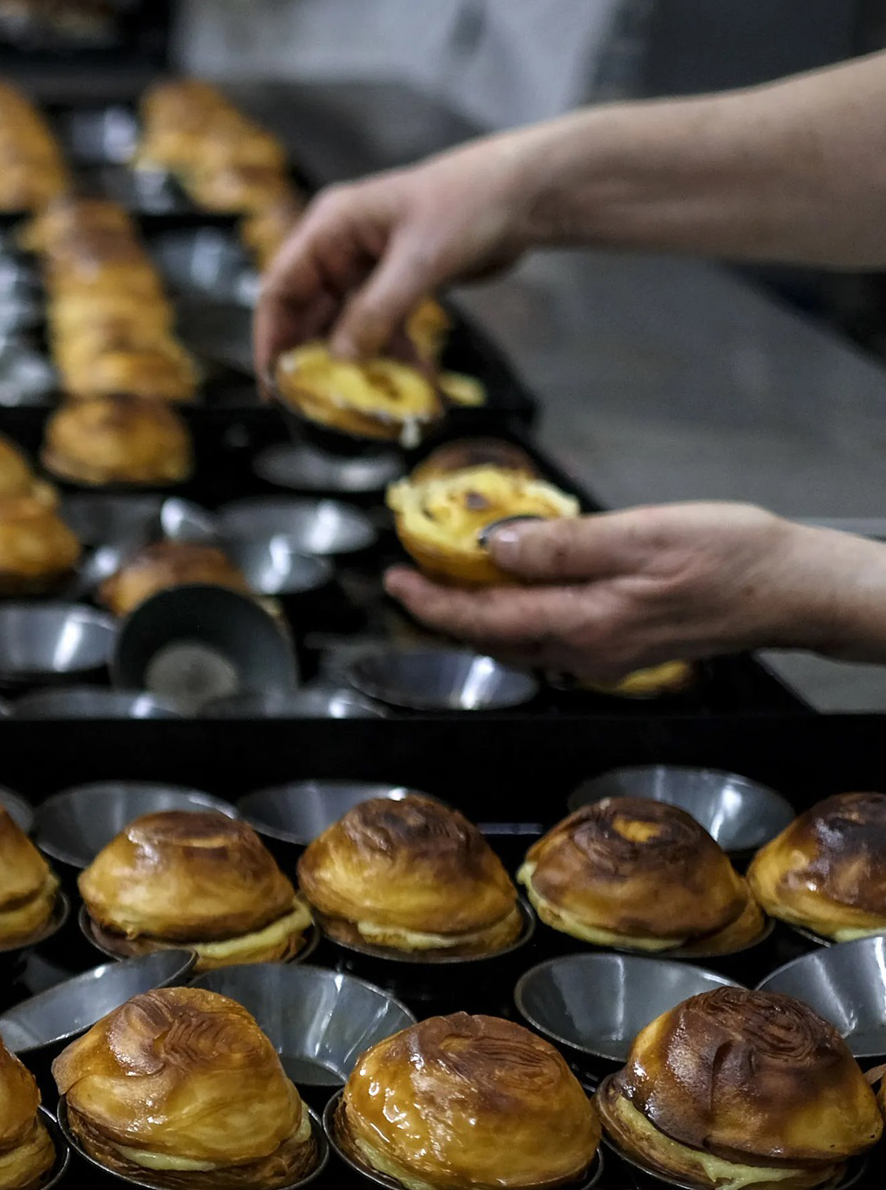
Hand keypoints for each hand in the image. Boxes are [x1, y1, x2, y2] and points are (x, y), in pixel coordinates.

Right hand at [252, 131, 552, 376]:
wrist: (528, 191)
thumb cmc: (471, 204)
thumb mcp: (421, 260)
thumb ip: (377, 311)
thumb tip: (342, 360)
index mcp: (331, 227)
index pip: (279, 287)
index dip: (271, 337)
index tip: (274, 383)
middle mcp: (341, 246)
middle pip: (308, 311)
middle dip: (313, 357)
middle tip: (316, 403)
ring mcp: (369, 265)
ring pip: (345, 324)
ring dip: (358, 361)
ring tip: (369, 400)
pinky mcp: (397, 281)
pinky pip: (381, 326)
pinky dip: (392, 353)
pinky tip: (412, 382)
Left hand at [382, 504, 885, 674]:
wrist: (795, 589)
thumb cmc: (733, 556)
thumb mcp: (642, 535)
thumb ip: (562, 546)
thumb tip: (494, 548)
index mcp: (584, 623)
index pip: (482, 620)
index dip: (430, 602)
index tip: (394, 579)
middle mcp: (586, 651)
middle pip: (491, 636)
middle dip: (445, 608)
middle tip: (413, 570)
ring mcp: (604, 655)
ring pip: (518, 639)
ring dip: (481, 610)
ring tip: (453, 572)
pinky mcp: (621, 647)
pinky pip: (550, 634)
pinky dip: (521, 611)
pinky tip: (521, 581)